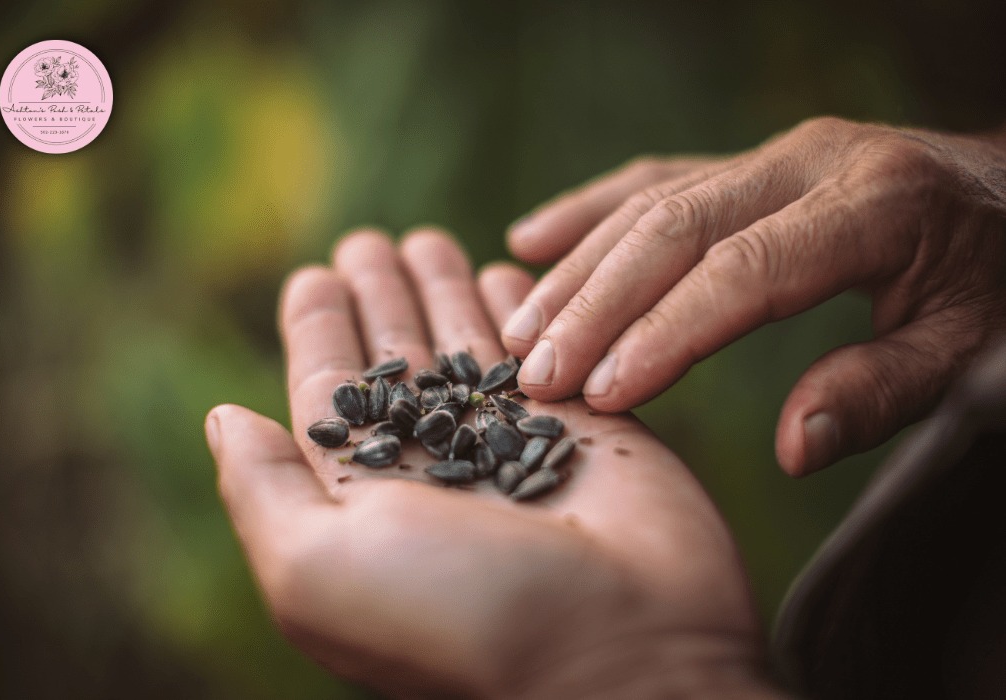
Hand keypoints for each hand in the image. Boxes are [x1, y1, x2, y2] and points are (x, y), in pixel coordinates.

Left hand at [205, 230, 782, 697]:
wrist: (623, 650)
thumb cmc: (459, 613)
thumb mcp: (316, 567)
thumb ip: (263, 489)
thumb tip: (224, 418)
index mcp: (368, 494)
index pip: (333, 393)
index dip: (320, 331)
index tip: (313, 275)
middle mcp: (437, 465)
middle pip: (400, 357)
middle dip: (382, 297)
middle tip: (368, 240)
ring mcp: (514, 443)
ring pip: (468, 347)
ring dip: (446, 290)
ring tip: (427, 238)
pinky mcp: (586, 426)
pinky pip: (548, 348)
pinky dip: (525, 308)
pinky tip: (505, 270)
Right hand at [502, 118, 1005, 474]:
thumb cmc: (993, 279)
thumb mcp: (971, 346)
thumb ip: (884, 392)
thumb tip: (791, 446)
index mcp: (877, 204)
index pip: (747, 270)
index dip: (668, 332)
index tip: (604, 393)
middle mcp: (811, 161)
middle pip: (675, 228)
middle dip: (596, 305)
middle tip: (535, 372)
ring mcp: (772, 155)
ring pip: (651, 203)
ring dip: (578, 268)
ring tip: (517, 331)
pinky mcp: (747, 164)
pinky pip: (653, 179)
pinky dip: (588, 210)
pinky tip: (531, 240)